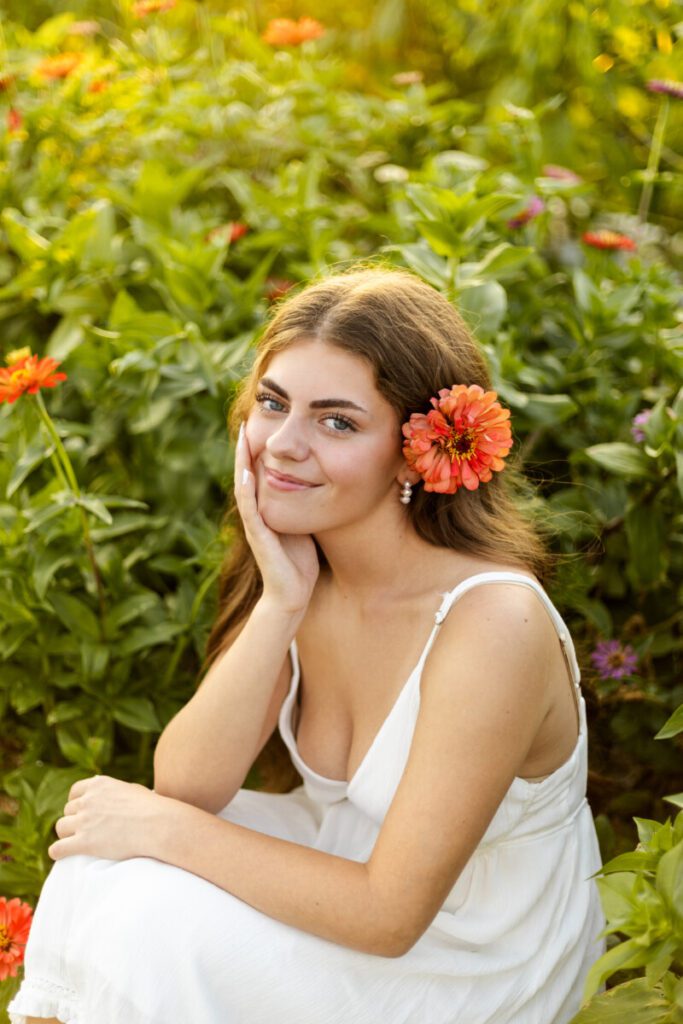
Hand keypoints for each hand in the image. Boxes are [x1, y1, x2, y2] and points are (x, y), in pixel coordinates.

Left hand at [48, 775, 173, 861]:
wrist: (159, 825)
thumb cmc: (152, 809)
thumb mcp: (131, 789)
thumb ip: (114, 789)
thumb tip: (106, 788)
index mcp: (99, 784)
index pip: (75, 792)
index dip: (76, 803)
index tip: (80, 812)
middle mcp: (89, 800)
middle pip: (68, 810)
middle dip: (74, 820)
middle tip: (84, 831)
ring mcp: (85, 821)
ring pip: (61, 827)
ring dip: (67, 835)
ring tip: (74, 842)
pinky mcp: (85, 842)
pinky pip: (58, 848)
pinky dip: (57, 852)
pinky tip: (60, 855)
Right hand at [235, 421, 319, 612]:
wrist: (293, 593)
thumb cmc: (300, 559)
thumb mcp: (304, 520)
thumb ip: (304, 500)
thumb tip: (318, 476)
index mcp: (266, 506)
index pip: (259, 471)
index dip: (259, 447)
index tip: (263, 421)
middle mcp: (256, 512)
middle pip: (247, 472)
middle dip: (247, 446)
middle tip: (248, 418)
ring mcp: (254, 523)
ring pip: (244, 485)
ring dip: (242, 460)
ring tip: (243, 435)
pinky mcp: (258, 536)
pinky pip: (249, 508)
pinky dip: (247, 489)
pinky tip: (247, 471)